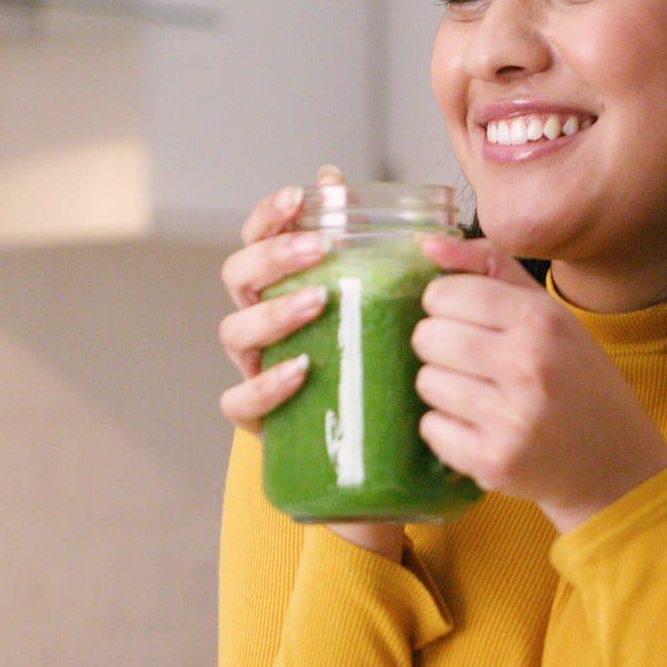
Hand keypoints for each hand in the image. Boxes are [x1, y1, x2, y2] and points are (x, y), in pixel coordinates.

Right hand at [216, 166, 403, 557]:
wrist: (388, 471)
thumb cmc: (389, 380)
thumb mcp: (400, 323)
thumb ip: (407, 281)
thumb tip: (431, 229)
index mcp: (288, 292)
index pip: (261, 240)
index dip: (270, 215)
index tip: (301, 195)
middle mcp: (263, 328)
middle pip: (238, 276)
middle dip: (273, 255)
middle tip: (318, 249)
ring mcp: (257, 373)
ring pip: (234, 332)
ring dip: (273, 311)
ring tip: (318, 302)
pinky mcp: (262, 425)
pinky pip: (241, 401)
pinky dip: (266, 383)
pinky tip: (300, 370)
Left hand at [413, 236, 666, 532]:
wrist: (615, 464)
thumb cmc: (578, 382)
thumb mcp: (551, 315)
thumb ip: (490, 268)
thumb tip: (428, 244)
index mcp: (541, 320)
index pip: (444, 294)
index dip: (445, 305)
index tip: (465, 320)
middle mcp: (527, 366)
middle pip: (427, 337)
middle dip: (440, 346)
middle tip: (472, 361)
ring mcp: (510, 418)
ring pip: (425, 382)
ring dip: (443, 387)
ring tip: (480, 395)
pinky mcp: (493, 462)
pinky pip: (430, 428)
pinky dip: (446, 427)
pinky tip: (480, 427)